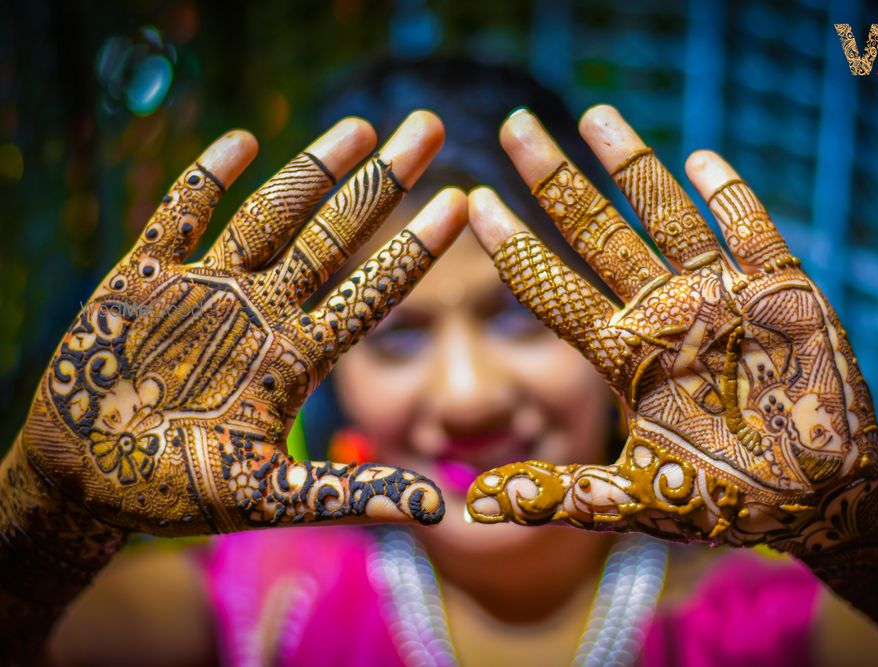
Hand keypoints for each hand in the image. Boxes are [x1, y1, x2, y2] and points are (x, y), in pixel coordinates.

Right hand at [14, 111, 465, 535]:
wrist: (87, 483)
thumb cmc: (176, 494)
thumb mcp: (266, 497)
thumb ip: (346, 494)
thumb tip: (436, 510)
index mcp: (295, 357)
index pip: (372, 292)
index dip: (415, 249)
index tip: (461, 204)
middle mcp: (262, 311)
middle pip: (335, 235)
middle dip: (382, 181)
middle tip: (430, 126)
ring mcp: (207, 288)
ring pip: (270, 214)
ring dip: (312, 168)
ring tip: (363, 126)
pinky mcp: (144, 278)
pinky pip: (178, 215)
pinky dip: (206, 180)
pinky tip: (243, 142)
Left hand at [464, 106, 877, 548]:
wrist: (816, 497)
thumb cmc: (725, 499)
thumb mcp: (636, 499)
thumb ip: (560, 494)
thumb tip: (470, 504)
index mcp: (623, 354)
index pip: (551, 289)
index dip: (513, 247)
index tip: (472, 202)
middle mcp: (661, 313)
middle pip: (596, 235)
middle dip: (555, 182)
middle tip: (514, 126)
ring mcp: (719, 296)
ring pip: (666, 217)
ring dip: (633, 166)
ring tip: (593, 116)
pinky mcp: (780, 292)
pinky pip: (752, 233)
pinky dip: (730, 197)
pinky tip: (700, 159)